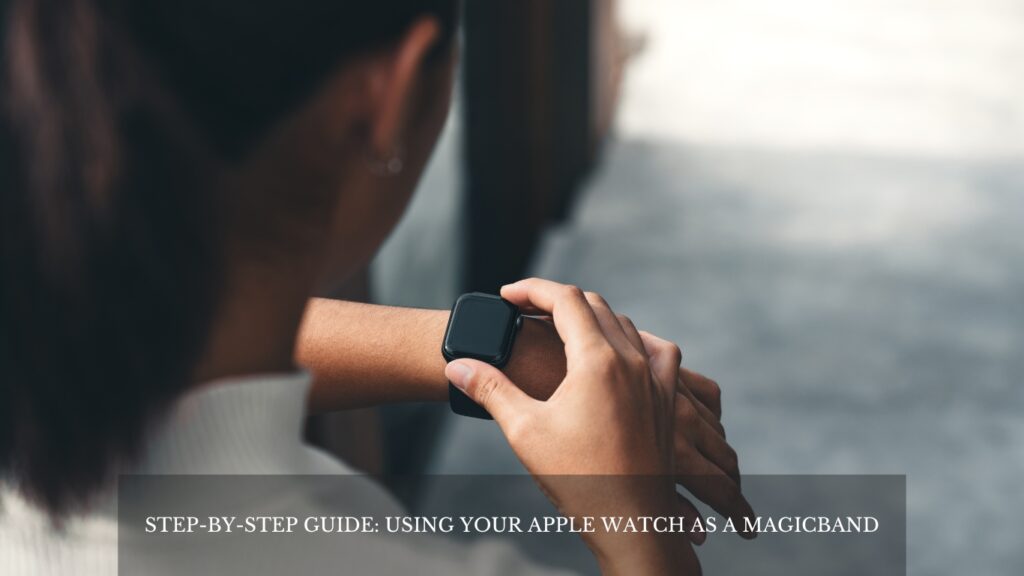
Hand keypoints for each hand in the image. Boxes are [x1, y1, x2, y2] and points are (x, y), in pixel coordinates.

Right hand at [503, 281, 755, 541]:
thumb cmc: (579, 479)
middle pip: (594, 304)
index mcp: (598, 360)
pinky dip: (635, 338)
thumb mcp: (525, 430)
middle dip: (556, 300)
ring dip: (591, 316)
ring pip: (625, 324)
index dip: (531, 290)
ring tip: (563, 328)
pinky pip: (658, 349)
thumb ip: (490, 390)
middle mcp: (632, 360)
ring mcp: (655, 378)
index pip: (565, 299)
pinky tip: (625, 350)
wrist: (631, 521)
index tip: (506, 296)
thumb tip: (456, 366)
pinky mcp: (667, 398)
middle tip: (525, 312)